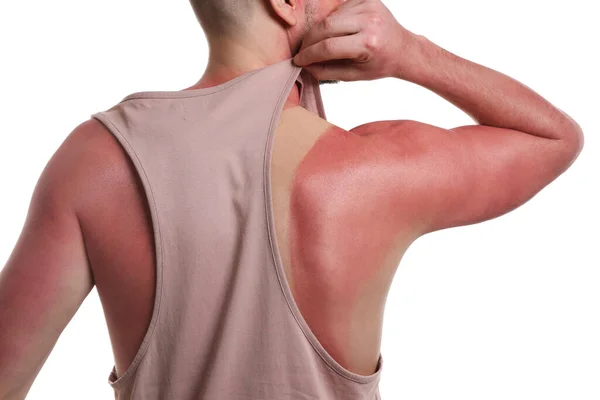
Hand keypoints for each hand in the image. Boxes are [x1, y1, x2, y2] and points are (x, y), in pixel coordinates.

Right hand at [292, 0, 418, 81]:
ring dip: (320, 32)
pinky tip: (336, 32)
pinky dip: (331, 22)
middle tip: (303, 52)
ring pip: (330, 17)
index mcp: (368, 43)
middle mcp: (369, 21)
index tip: (299, 60)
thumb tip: (305, 66)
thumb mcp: (354, 75)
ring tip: (320, 44)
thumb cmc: (379, 64)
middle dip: (309, 41)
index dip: (309, 54)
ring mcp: (368, 6)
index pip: (329, 47)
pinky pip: (339, 10)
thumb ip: (327, 71)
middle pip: (326, 27)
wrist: (402, 49)